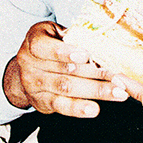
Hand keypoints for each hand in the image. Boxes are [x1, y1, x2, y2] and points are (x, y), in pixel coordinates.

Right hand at [3, 21, 128, 116]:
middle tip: (118, 77)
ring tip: (117, 93)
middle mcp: (30, 63)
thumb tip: (102, 38)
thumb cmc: (48, 46)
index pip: (45, 47)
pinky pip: (61, 106)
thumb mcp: (54, 33)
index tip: (86, 55)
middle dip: (95, 73)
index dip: (65, 52)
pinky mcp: (41, 101)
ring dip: (95, 91)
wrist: (24, 71)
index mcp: (34, 40)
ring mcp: (34, 84)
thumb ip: (72, 35)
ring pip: (67, 88)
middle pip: (65, 70)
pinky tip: (94, 109)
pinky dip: (79, 108)